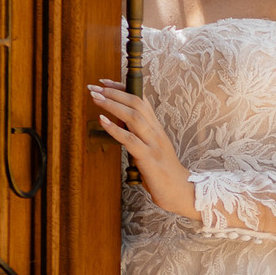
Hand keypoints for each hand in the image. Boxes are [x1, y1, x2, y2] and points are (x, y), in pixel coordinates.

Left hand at [89, 79, 197, 219]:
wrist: (181, 191)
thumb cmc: (164, 173)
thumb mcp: (151, 149)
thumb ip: (137, 136)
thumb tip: (117, 125)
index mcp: (157, 128)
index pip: (141, 100)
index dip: (122, 89)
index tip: (105, 83)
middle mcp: (156, 132)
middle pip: (136, 104)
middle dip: (113, 93)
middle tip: (94, 87)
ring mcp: (153, 144)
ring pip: (133, 117)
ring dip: (112, 105)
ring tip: (96, 98)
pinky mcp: (149, 159)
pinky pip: (130, 140)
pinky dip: (115, 129)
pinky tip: (102, 121)